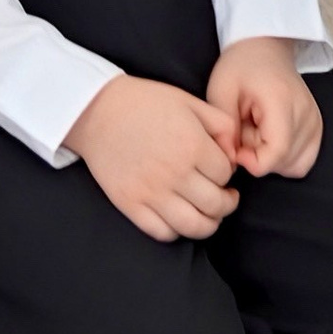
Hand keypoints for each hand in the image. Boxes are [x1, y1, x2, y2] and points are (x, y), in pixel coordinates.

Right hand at [65, 74, 241, 241]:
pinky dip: (176, 231)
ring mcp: (151, 192)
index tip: (221, 170)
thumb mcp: (189, 101)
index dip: (228, 173)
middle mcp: (175, 173)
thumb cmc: (146, 103)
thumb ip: (220, 124)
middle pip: (216, 205)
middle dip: (227, 203)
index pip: (225, 174)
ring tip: (209, 214)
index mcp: (192, 145)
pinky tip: (179, 217)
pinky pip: (162, 232)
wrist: (97, 111)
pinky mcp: (131, 204)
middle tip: (225, 197)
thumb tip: (235, 153)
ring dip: (209, 224)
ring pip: (194, 226)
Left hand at [208, 39, 323, 179]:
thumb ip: (223, 128)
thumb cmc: (240, 66)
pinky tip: (270, 140)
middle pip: (285, 161)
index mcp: (281, 101)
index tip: (236, 148)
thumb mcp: (220, 91)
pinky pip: (303, 161)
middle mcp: (305, 113)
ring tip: (256, 134)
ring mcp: (315, 121)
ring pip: (295, 166)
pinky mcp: (317, 127)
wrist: (265, 47)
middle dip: (259, 157)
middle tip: (244, 132)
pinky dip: (285, 159)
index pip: (278, 152)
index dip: (253, 161)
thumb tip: (231, 160)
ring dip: (272, 159)